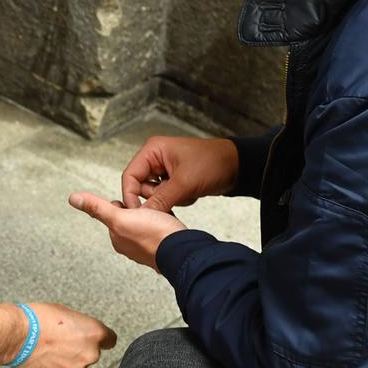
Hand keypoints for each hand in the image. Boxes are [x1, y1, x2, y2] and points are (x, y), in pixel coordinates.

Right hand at [13, 301, 116, 367]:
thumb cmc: (37, 320)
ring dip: (66, 364)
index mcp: (94, 334)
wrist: (17, 337)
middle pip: (90, 355)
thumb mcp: (66, 313)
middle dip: (77, 351)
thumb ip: (80, 327)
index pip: (110, 340)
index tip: (96, 341)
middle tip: (59, 344)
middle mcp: (90, 355)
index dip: (100, 340)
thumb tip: (81, 333)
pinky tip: (44, 364)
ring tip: (47, 354)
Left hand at [68, 191, 187, 270]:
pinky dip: (163, 222)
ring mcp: (147, 246)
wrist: (183, 251)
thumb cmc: (154, 236)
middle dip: (140, 208)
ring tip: (161, 215)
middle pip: (131, 215)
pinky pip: (160, 227)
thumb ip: (97, 208)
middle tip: (150, 209)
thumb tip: (74, 198)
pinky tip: (168, 222)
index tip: (135, 204)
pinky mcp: (162, 245)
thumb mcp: (120, 217)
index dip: (126, 202)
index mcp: (118, 238)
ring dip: (153, 214)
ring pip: (147, 221)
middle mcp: (130, 245)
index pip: (115, 210)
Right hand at [119, 136, 237, 212]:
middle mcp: (155, 159)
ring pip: (154, 194)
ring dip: (170, 199)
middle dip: (157, 198)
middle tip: (173, 199)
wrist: (238, 167)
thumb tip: (142, 216)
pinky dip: (178, 199)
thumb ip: (160, 200)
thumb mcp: (184, 183)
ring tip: (187, 192)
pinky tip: (192, 193)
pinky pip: (166, 197)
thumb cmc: (213, 163)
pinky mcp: (174, 180)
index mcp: (152, 151)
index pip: (130, 176)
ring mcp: (165, 170)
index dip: (131, 196)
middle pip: (141, 187)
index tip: (137, 215)